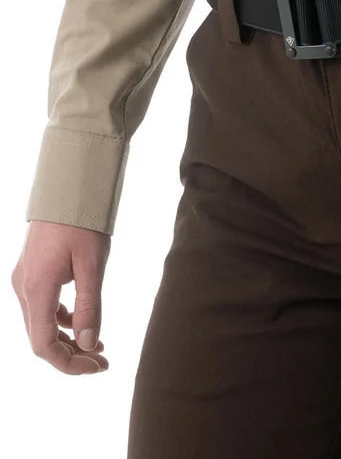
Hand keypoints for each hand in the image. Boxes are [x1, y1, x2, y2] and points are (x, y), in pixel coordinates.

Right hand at [11, 220, 110, 373]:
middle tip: (103, 360)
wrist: (68, 187)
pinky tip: (83, 321)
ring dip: (67, 338)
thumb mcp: (93, 264)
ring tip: (99, 345)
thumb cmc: (82, 222)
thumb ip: (90, 306)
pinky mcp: (32, 271)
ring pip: (40, 324)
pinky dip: (61, 320)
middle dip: (72, 354)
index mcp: (36, 289)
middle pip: (41, 338)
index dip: (69, 363)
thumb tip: (90, 344)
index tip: (98, 366)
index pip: (44, 345)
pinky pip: (43, 306)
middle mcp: (24, 288)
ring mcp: (25, 279)